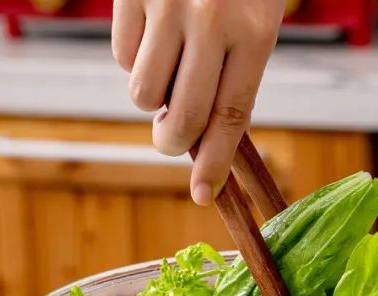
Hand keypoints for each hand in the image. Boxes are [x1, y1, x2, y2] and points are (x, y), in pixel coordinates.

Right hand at [112, 0, 284, 204]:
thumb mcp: (256, 16)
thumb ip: (235, 75)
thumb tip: (204, 141)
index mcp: (253, 30)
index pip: (231, 116)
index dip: (215, 163)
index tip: (204, 193)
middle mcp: (209, 20)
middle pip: (181, 119)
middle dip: (172, 142)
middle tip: (171, 138)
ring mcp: (166, 6)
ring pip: (142, 94)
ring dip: (150, 95)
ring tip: (169, 65)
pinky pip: (121, 56)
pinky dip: (134, 56)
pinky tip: (153, 31)